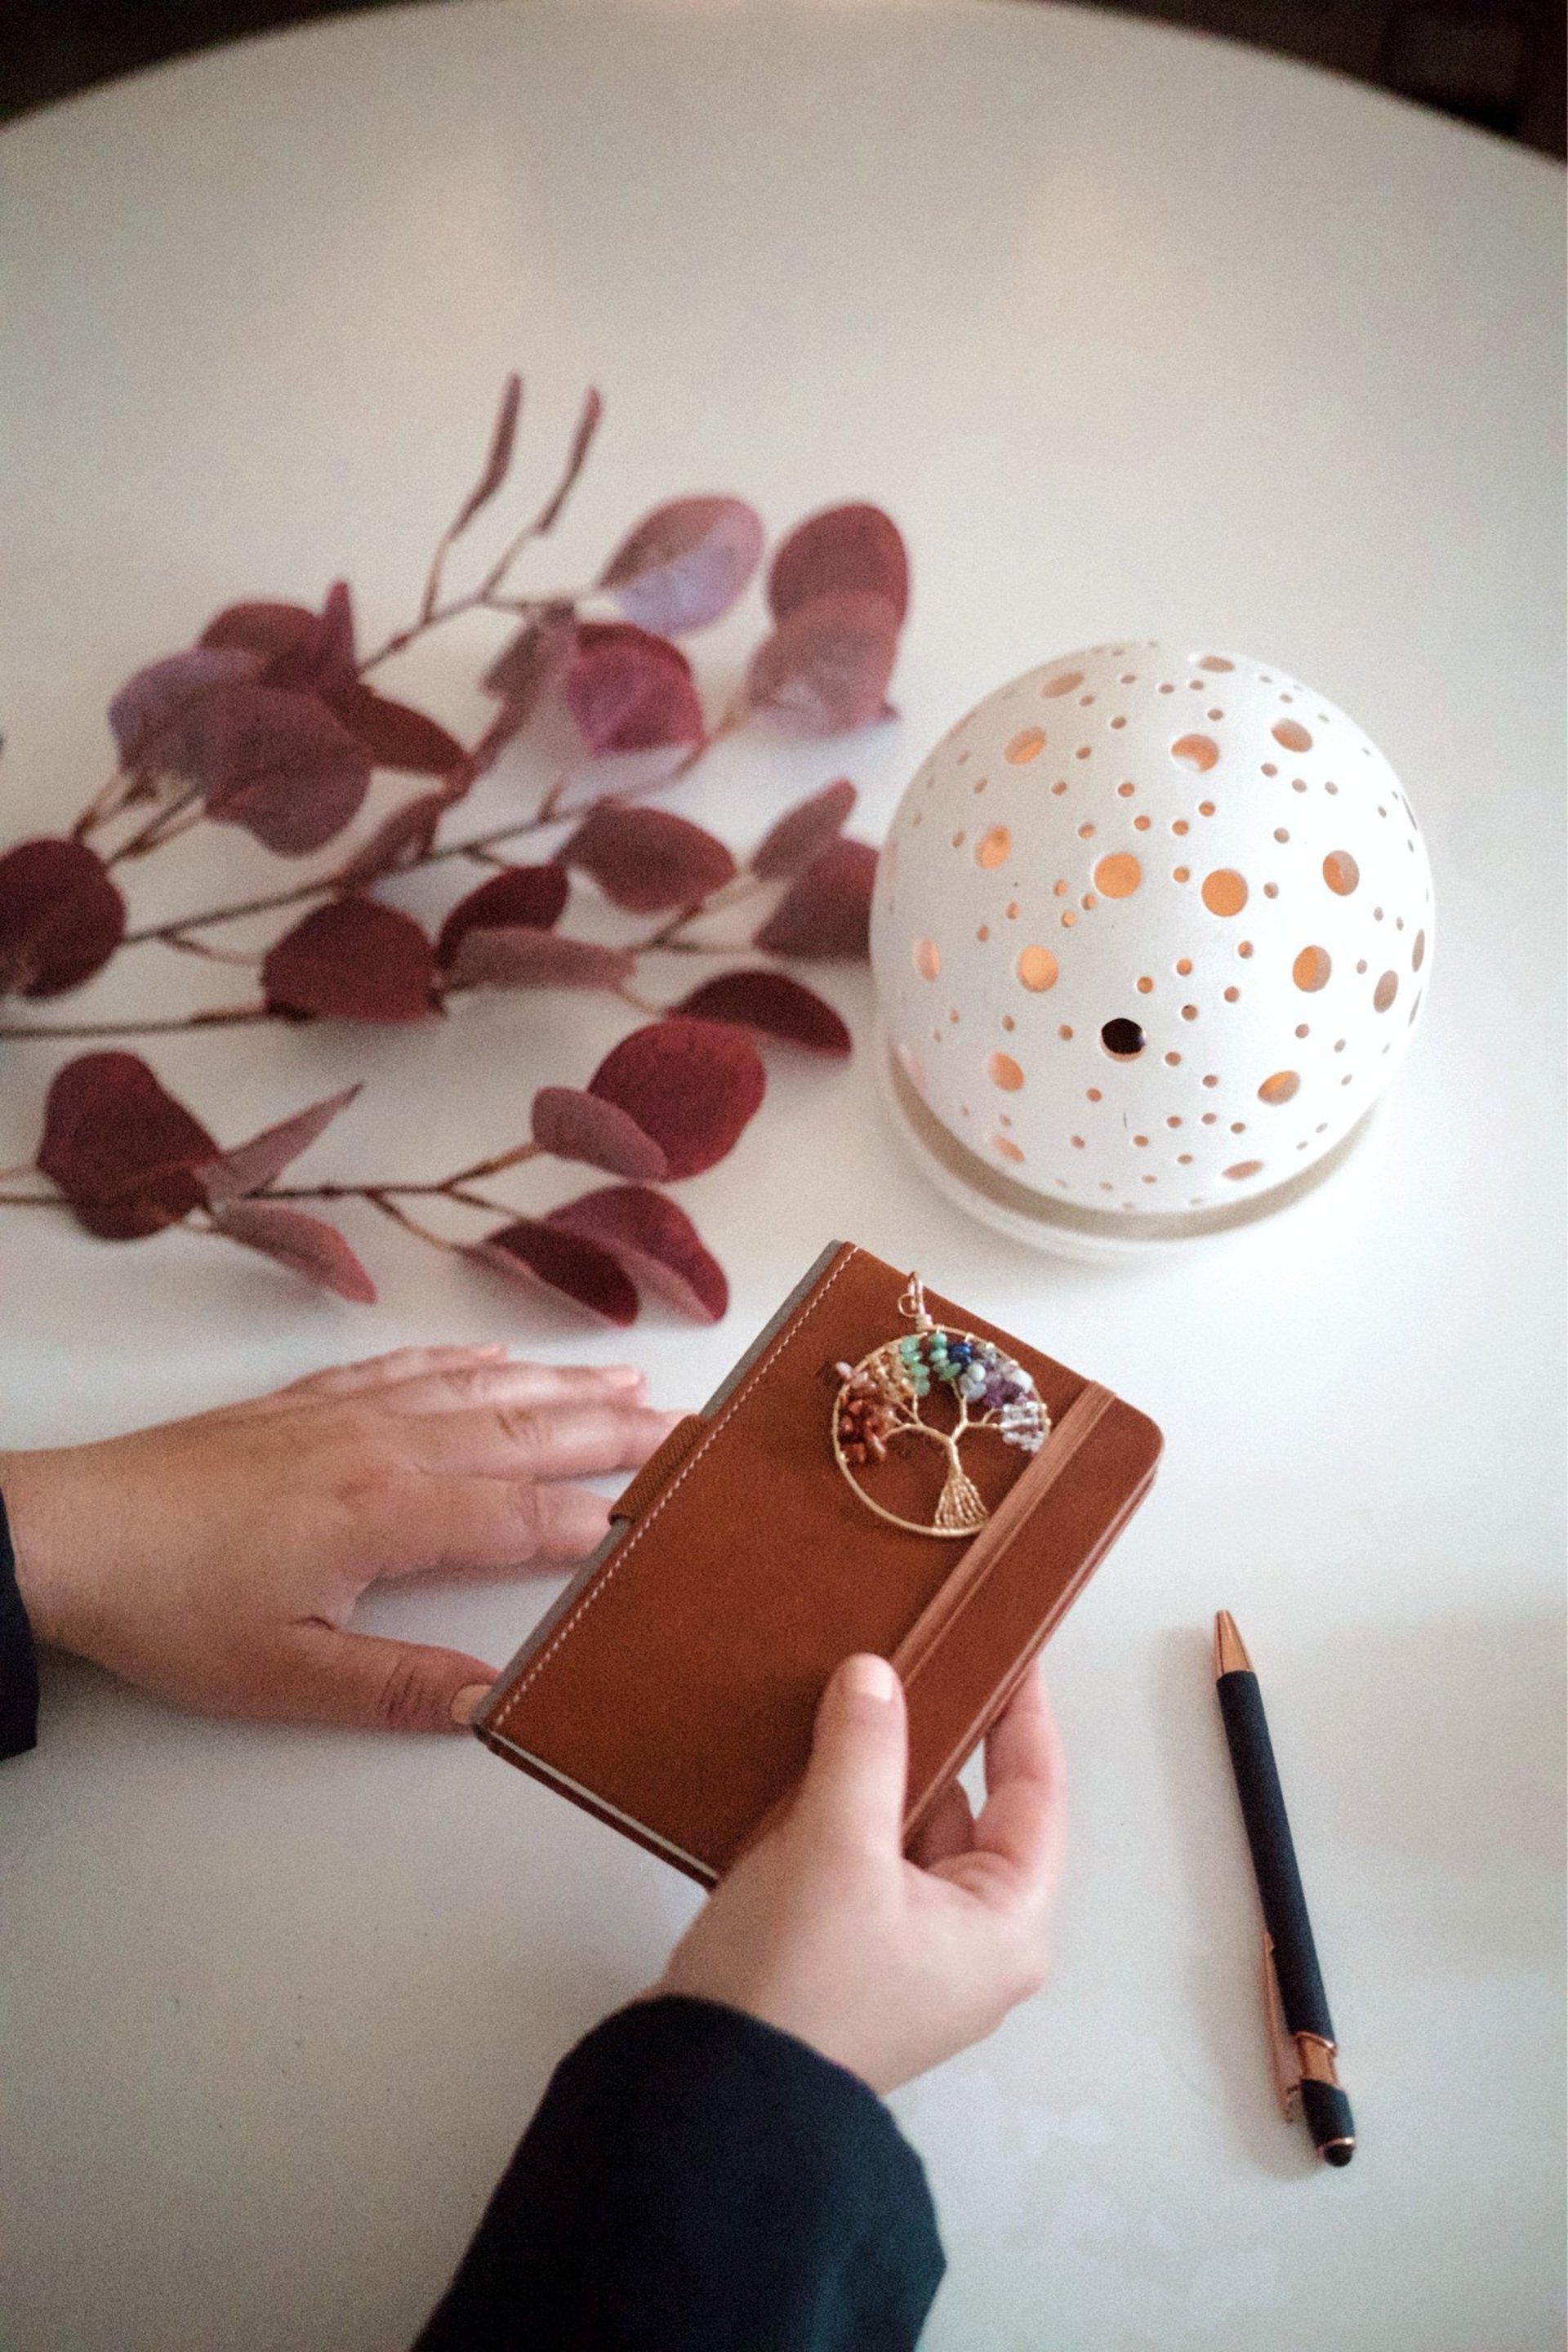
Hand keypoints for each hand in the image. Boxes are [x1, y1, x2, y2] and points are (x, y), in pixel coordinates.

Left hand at [0, 1344, 677, 1733]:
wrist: (70, 1535)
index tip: (668, 1508)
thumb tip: (496, 1703)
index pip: (524, 1514)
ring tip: (626, 1378)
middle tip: (687, 1423)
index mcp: (391, 1515)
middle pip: (524, 1434)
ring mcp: (347, 1416)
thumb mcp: (289, 1677)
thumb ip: (400, 1688)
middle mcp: (385, 1448)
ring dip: (559, 1386)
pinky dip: (465, 1360)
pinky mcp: (305, 1404)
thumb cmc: (173, 1610)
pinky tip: (497, 1357)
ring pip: (480, 1392)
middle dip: (612, 1430)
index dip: (599, 1514)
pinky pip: (409, 1368)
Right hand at [655, 1654, 1064, 2093]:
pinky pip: (863, 1859)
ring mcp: (909, 1954)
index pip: (1035, 1793)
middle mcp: (972, 1943)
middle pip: (970, 1810)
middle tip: (911, 1652)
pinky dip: (843, 1809)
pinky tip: (807, 1760)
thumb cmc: (796, 1981)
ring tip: (850, 1692)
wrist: (706, 2099)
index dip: (1022, 1713)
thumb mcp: (835, 1848)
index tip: (1008, 1643)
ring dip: (881, 1771)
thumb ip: (864, 1750)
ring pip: (909, 1830)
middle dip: (938, 1736)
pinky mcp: (849, 1956)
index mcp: (1005, 1925)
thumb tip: (877, 1673)